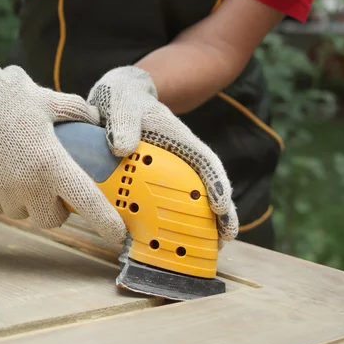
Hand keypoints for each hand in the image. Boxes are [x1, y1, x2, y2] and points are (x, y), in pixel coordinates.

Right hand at [0, 39, 126, 242]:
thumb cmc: (5, 97)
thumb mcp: (47, 100)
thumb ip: (75, 111)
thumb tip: (94, 119)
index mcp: (51, 162)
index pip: (87, 201)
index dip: (107, 222)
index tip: (119, 235)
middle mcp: (27, 184)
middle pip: (54, 219)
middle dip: (57, 209)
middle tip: (52, 188)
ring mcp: (2, 193)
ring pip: (24, 213)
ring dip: (28, 202)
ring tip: (19, 171)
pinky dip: (3, 197)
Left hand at [87, 66, 237, 246]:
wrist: (117, 96)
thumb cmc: (123, 96)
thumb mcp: (120, 102)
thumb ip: (122, 120)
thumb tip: (122, 147)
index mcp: (177, 136)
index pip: (203, 160)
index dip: (215, 183)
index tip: (220, 205)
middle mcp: (178, 155)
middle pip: (206, 184)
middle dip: (220, 211)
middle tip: (225, 239)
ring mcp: (168, 167)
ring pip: (191, 195)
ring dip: (203, 220)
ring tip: (212, 247)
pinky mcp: (152, 177)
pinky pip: (167, 199)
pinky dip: (173, 218)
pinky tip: (171, 239)